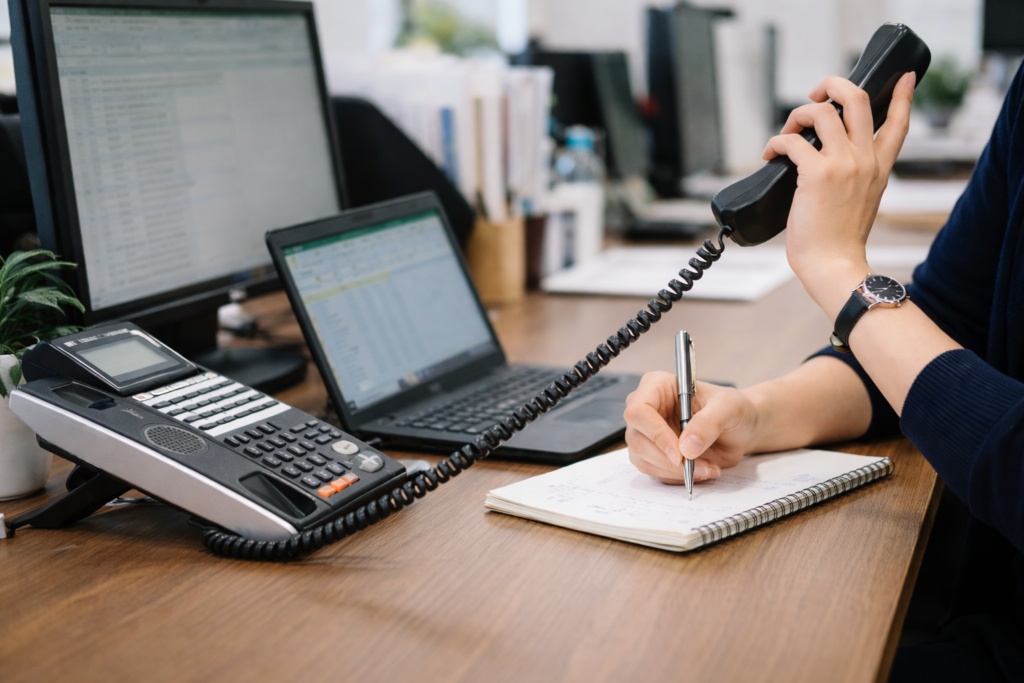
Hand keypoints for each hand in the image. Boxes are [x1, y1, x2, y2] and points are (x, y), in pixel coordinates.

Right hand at [623, 372, 759, 484]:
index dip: (656, 434)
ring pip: (643, 460)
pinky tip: (701, 470)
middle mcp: (646, 409)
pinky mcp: (652, 454)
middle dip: (668, 460)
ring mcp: (646, 433)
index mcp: (657, 386)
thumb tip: (687, 446)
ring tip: (707, 468)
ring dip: (675, 472)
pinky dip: (678, 477)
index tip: (680, 454)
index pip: (639, 411)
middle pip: (637, 440)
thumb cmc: (732, 409)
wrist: (739, 429)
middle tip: (698, 466)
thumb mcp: (729, 407)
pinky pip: (655, 472)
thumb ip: (710, 422)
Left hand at [762, 72, 915, 320]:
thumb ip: (856, 177)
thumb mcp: (862, 202)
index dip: (902, 94)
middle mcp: (865, 160)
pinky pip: (791, 140)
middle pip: (856, 99)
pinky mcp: (817, 174)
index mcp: (880, 167)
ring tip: (786, 132)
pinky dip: (775, 142)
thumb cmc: (839, 240)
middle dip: (832, 84)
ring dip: (797, 114)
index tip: (902, 75)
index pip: (899, 122)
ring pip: (822, 111)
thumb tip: (823, 160)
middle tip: (815, 96)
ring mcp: (843, 164)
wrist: (834, 265)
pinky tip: (769, 153)